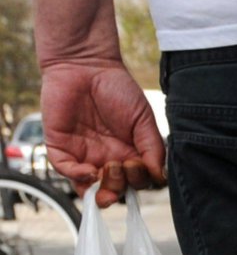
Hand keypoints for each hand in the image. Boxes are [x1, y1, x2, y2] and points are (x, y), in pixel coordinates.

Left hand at [40, 60, 164, 207]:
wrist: (86, 63)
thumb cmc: (117, 88)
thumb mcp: (144, 119)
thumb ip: (153, 148)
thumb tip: (158, 176)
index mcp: (128, 154)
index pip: (135, 183)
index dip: (138, 182)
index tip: (138, 164)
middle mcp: (106, 158)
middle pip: (113, 190)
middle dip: (119, 188)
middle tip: (121, 167)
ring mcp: (82, 154)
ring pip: (88, 188)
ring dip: (99, 190)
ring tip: (105, 172)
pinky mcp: (60, 145)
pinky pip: (64, 170)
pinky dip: (76, 176)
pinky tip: (88, 171)